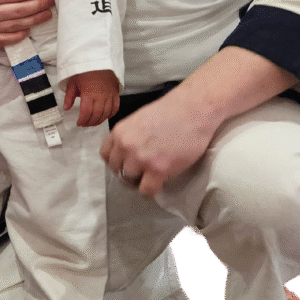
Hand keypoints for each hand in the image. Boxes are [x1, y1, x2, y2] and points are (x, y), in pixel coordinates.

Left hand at [63, 70, 119, 127]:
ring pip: (106, 113)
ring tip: (93, 122)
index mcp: (89, 93)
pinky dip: (111, 114)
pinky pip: (115, 107)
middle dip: (90, 122)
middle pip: (97, 115)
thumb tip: (66, 108)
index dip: (82, 120)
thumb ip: (69, 96)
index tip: (79, 123)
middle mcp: (101, 95)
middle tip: (85, 124)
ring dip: (100, 120)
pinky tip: (105, 116)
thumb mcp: (73, 82)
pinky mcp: (116, 93)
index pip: (86, 112)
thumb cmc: (85, 70)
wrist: (99, 60)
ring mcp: (109, 95)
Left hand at [99, 90, 214, 195]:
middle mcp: (125, 145)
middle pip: (117, 170)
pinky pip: (146, 190)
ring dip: (139, 181)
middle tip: (142, 171)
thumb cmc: (170, 111)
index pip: (105, 155)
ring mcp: (140, 158)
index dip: (117, 161)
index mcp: (119, 132)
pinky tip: (160, 182)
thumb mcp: (138, 119)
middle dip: (128, 172)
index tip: (127, 163)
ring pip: (129, 181)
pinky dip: (152, 190)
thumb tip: (127, 152)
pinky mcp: (158, 169)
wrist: (193, 109)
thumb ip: (129, 136)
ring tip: (152, 176)